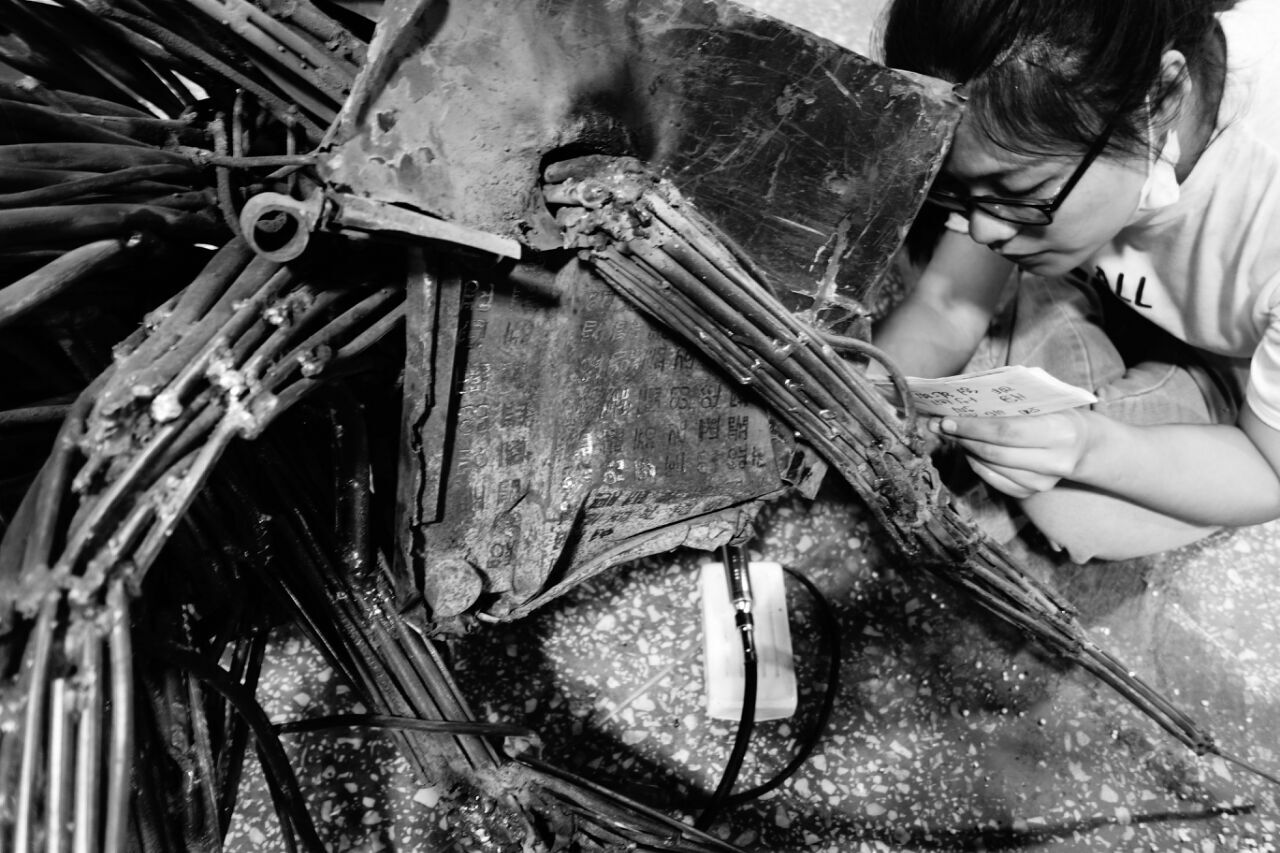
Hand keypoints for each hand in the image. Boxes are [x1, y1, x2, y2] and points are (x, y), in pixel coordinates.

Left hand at [930, 409, 1093, 498]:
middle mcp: (1054, 462)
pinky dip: (976, 463)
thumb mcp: (1045, 402)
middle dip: (963, 437)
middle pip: (995, 451)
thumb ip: (1013, 402)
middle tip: (941, 425)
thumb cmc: (1057, 415)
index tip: (947, 419)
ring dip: (966, 449)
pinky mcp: (1030, 492)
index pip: (1006, 431)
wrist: (1082, 446)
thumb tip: (966, 399)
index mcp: (1061, 432)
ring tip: (952, 434)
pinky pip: (992, 480)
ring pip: (991, 467)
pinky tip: (968, 450)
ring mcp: (1042, 482)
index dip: (973, 426)